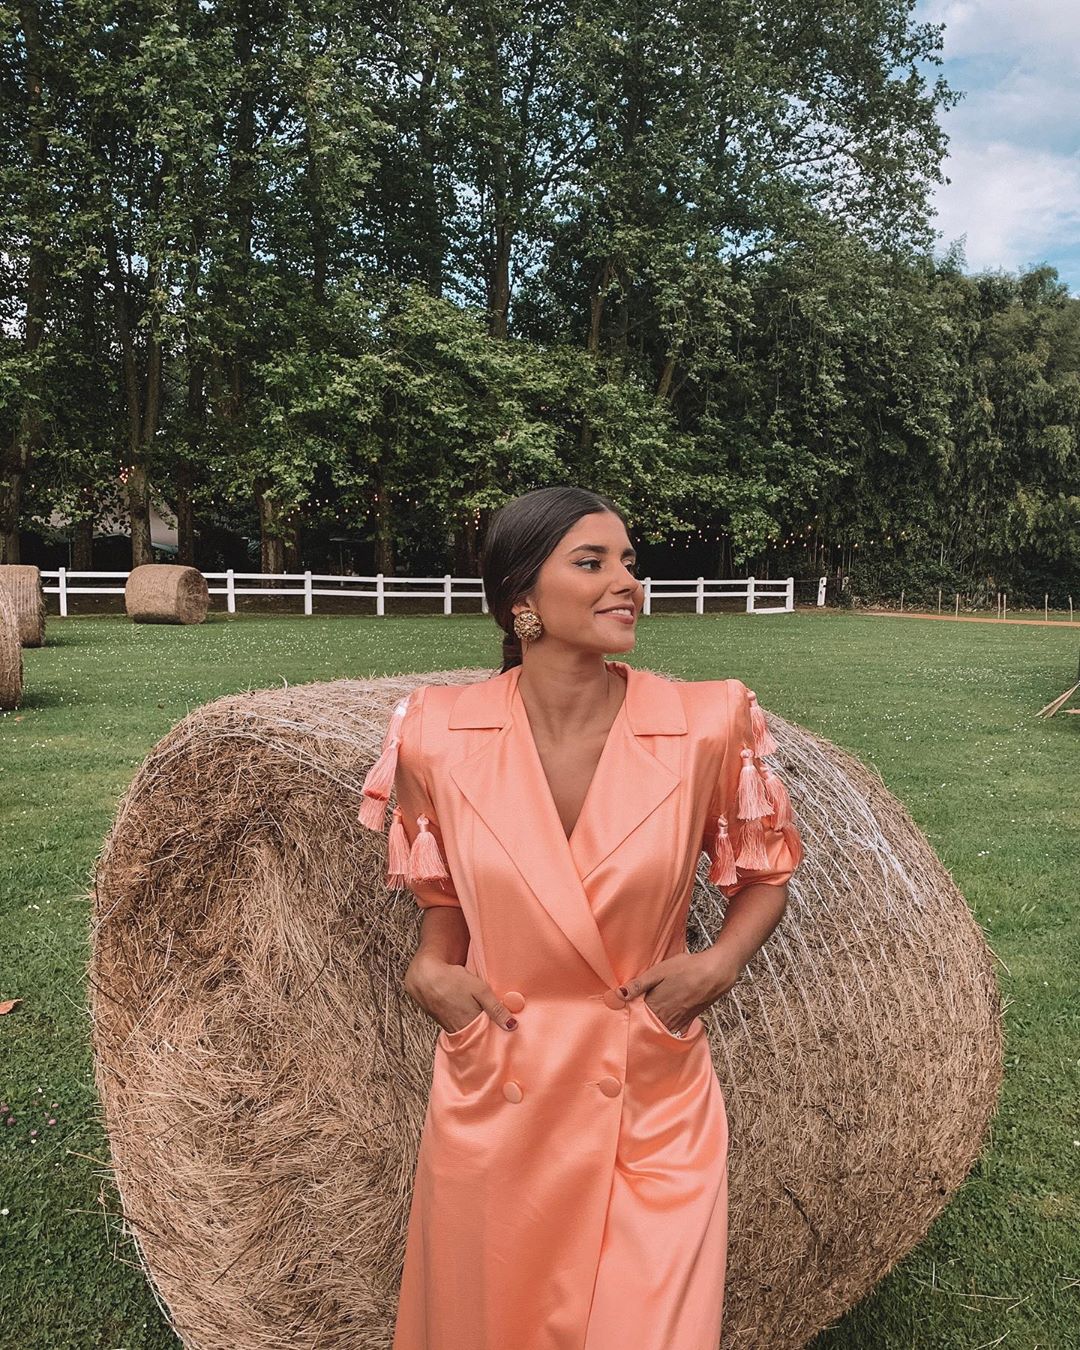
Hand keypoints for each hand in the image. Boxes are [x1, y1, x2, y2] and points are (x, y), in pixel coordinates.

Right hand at [403, 951, 517, 1033]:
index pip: (489, 1040)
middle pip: (479, 1038)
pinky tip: (472, 1016)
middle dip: (490, 1035)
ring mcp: (450, 1027)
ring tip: (490, 1024)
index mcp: (470, 1025)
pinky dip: (468, 1024)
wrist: (425, 976)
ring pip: (470, 1032)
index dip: (499, 1038)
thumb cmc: (452, 981)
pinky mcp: (444, 1022)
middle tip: (503, 1031)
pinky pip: (460, 1028)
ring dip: (479, 1029)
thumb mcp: (480, 990)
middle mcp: (460, 1031)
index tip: (509, 1036)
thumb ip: (496, 1009)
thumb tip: (512, 1026)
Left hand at [620, 949, 740, 1034]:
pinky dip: (668, 1032)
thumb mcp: (658, 972)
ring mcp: (679, 1021)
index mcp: (655, 1005)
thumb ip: (638, 985)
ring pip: (660, 1030)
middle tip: (627, 1023)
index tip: (618, 1014)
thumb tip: (617, 995)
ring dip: (651, 1029)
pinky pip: (676, 1032)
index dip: (626, 1015)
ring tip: (643, 1025)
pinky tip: (665, 1029)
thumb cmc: (687, 969)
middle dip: (637, 1024)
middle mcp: (666, 1017)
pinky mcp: (690, 1020)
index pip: (634, 1017)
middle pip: (646, 1026)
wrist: (715, 973)